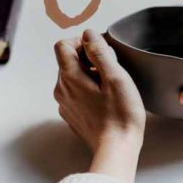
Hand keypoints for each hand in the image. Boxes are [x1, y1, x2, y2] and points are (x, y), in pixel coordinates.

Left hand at [54, 29, 144, 182]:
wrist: (117, 148)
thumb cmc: (120, 115)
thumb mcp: (115, 76)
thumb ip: (100, 52)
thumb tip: (89, 34)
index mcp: (70, 77)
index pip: (62, 45)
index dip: (81, 41)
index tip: (98, 48)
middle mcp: (62, 89)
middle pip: (67, 60)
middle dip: (87, 58)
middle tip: (109, 68)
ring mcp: (65, 104)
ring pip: (72, 76)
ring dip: (88, 74)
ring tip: (108, 85)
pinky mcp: (72, 114)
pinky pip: (75, 92)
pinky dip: (87, 89)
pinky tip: (104, 99)